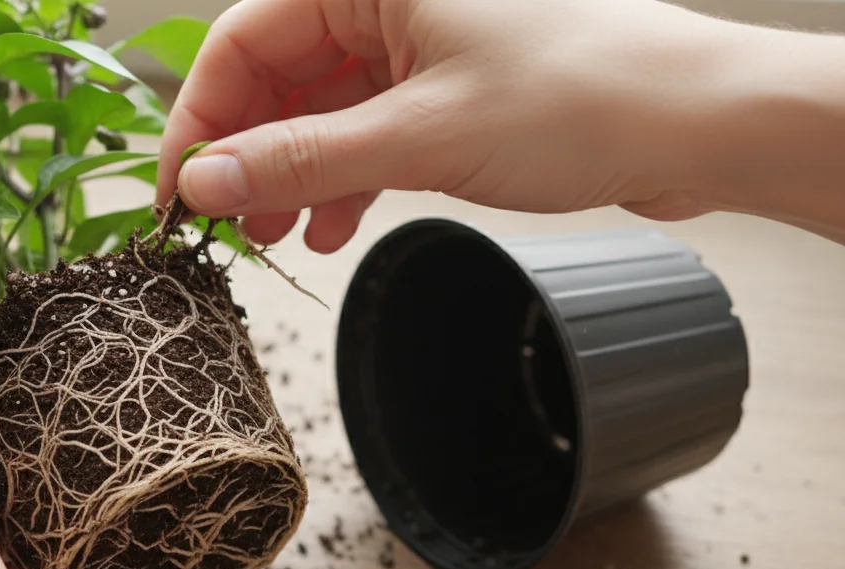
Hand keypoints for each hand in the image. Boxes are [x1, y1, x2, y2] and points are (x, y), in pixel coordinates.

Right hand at [158, 0, 753, 252]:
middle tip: (227, 224)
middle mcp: (389, 1)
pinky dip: (343, 179)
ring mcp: (419, 44)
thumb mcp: (417, 136)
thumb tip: (206, 180)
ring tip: (277, 237)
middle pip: (276, 76)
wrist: (695, 123)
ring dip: (293, 175)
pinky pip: (365, 129)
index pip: (243, 41)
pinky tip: (333, 226)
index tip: (180, 190)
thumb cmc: (584, 94)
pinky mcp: (446, 87)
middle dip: (249, 155)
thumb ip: (300, 161)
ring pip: (319, 109)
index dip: (203, 122)